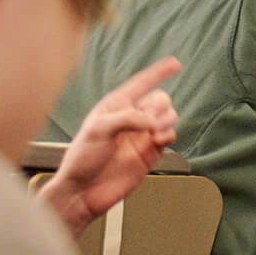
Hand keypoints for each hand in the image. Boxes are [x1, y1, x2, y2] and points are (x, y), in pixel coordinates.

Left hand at [39, 56, 180, 238]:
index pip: (141, 82)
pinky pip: (169, 136)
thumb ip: (127, 119)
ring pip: (168, 116)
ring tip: (154, 133)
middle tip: (149, 122)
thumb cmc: (81, 159)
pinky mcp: (150, 153)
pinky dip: (168, 135)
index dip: (158, 72)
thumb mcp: (98, 130)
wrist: (83, 191)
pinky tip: (157, 140)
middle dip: (159, 107)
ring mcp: (141, 135)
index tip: (174, 63)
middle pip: (159, 99)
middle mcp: (131, 118)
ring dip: (166, 120)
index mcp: (115, 106)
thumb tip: (151, 120)